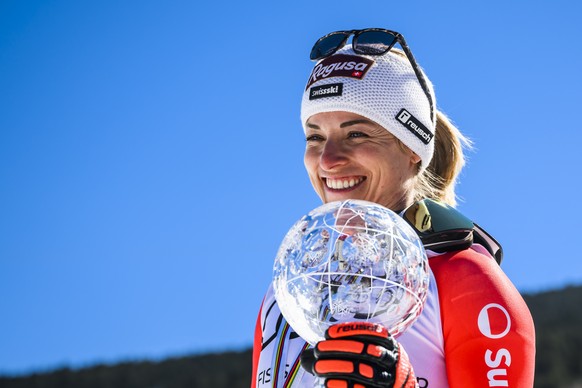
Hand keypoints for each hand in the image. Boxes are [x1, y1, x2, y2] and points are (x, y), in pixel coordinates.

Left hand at [301, 322, 416, 387]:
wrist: (394, 386)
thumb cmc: (372, 367)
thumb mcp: (361, 353)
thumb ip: (336, 352)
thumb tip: (304, 357)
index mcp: (387, 343)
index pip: (373, 332)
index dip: (350, 331)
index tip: (329, 333)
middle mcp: (390, 359)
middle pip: (366, 350)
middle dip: (339, 349)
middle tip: (318, 349)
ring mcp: (387, 377)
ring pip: (363, 371)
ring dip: (338, 367)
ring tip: (319, 366)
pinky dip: (343, 385)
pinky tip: (329, 383)